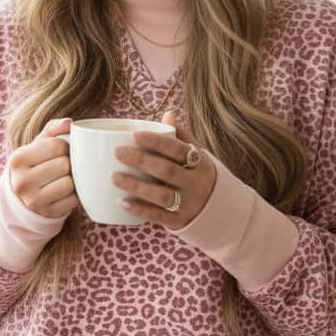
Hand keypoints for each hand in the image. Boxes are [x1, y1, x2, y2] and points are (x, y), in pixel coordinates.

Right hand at [8, 118, 79, 218]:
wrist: (20, 200)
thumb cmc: (32, 167)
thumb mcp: (35, 147)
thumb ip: (52, 130)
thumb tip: (69, 123)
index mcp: (18, 159)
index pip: (56, 145)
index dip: (64, 147)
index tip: (59, 152)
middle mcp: (22, 181)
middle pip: (64, 164)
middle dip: (68, 163)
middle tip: (62, 167)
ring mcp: (34, 201)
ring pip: (69, 183)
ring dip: (72, 180)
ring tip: (62, 178)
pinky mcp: (48, 214)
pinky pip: (73, 200)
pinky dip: (73, 195)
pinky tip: (64, 193)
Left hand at [110, 110, 216, 227]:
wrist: (220, 213)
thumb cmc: (200, 177)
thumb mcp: (198, 157)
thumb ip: (182, 138)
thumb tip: (167, 114)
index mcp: (199, 163)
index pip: (178, 150)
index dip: (157, 142)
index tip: (135, 135)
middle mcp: (195, 184)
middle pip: (167, 171)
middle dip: (142, 161)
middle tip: (118, 152)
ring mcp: (188, 204)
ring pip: (161, 195)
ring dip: (136, 186)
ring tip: (114, 177)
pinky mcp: (178, 221)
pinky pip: (157, 215)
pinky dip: (139, 209)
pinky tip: (122, 202)